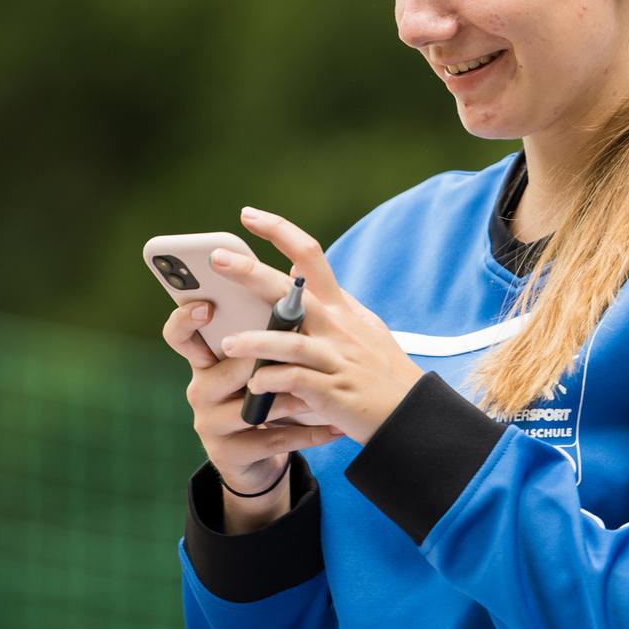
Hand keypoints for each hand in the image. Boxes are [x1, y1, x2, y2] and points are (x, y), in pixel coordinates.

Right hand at [159, 298, 341, 497]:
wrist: (262, 453)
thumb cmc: (267, 391)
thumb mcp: (266, 356)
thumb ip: (272, 320)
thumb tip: (297, 266)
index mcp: (208, 357)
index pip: (180, 332)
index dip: (185, 318)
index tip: (207, 306)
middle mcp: (201, 387)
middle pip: (217, 370)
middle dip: (254, 361)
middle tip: (284, 354)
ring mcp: (209, 423)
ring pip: (248, 406)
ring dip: (289, 400)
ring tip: (318, 396)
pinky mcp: (227, 454)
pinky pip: (271, 439)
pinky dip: (306, 434)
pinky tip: (333, 428)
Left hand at [210, 206, 425, 446]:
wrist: (410, 412)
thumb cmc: (381, 370)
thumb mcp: (363, 326)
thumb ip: (330, 299)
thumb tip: (295, 269)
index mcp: (339, 307)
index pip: (309, 255)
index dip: (278, 231)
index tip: (250, 215)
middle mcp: (336, 326)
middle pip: (290, 289)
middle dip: (250, 271)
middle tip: (218, 259)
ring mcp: (334, 357)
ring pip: (288, 340)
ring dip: (254, 342)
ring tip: (227, 344)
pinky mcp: (331, 390)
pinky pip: (293, 380)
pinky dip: (270, 381)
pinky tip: (255, 385)